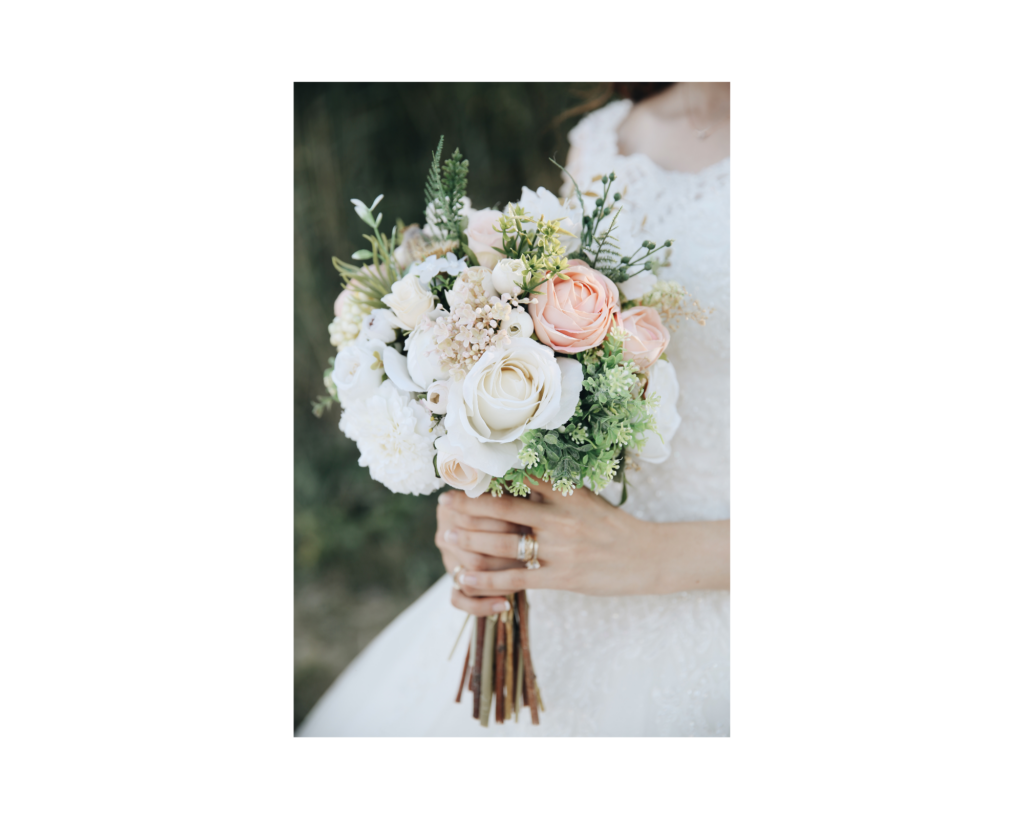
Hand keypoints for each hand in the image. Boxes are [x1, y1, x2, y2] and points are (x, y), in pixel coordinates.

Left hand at [436, 481, 668, 615]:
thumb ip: (554, 489)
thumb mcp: (586, 499)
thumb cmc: (613, 527)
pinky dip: (487, 578)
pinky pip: (517, 577)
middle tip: (443, 504)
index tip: (461, 473)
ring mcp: (562, 548)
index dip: (487, 477)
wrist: (650, 556)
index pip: (519, 479)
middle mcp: (561, 517)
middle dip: (469, 506)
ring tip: (446, 535)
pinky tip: (465, 577)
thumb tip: (518, 475)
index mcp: (566, 493)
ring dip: (471, 538)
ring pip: (505, 542)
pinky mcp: (564, 576)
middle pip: (504, 509)